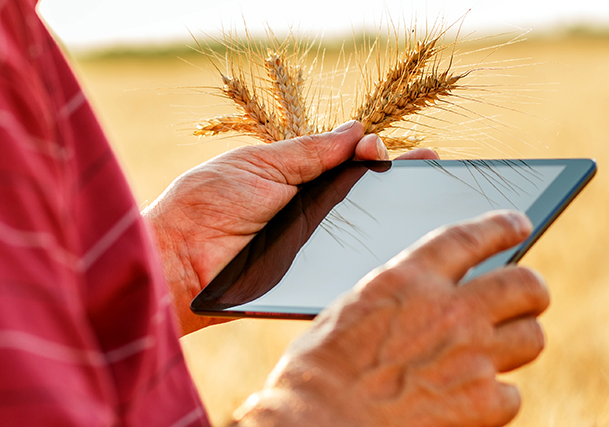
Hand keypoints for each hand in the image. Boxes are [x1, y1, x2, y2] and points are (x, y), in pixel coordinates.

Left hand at [142, 121, 439, 334]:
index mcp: (298, 183)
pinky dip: (371, 264)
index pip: (349, 166)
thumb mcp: (259, 164)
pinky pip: (345, 274)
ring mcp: (311, 253)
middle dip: (400, 185)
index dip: (377, 157)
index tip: (398, 152)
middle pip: (365, 201)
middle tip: (431, 170)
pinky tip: (399, 250)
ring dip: (393, 224)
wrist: (178, 259)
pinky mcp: (308, 283)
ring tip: (424, 208)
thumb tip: (355, 129)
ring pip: (361, 238)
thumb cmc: (207, 205)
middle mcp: (310, 218)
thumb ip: (309, 152)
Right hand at [233, 211, 549, 426]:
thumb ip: (399, 295)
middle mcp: (450, 310)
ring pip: (532, 337)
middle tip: (527, 301)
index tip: (519, 225)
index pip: (472, 238)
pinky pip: (513, 394)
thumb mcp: (353, 309)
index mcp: (410, 278)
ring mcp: (473, 356)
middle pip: (525, 285)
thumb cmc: (319, 372)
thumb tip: (423, 297)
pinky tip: (475, 404)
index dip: (501, 227)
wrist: (320, 423)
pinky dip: (497, 401)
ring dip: (519, 344)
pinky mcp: (483, 403)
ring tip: (503, 353)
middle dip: (531, 292)